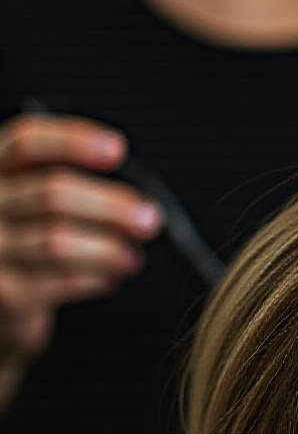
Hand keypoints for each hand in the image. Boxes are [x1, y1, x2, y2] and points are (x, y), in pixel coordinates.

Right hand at [0, 112, 161, 407]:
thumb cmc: (25, 240)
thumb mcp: (33, 201)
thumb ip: (68, 185)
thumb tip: (134, 199)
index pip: (27, 142)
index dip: (73, 141)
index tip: (116, 149)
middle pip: (51, 194)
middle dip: (110, 206)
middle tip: (148, 218)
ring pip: (57, 242)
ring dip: (107, 249)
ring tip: (132, 255)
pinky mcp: (7, 292)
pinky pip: (61, 281)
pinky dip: (95, 278)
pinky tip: (110, 277)